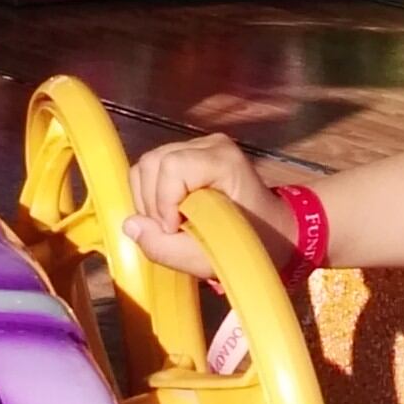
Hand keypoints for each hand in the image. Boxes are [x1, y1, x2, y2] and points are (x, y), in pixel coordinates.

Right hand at [126, 132, 280, 281]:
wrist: (273, 231)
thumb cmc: (249, 244)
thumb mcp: (207, 259)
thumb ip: (165, 247)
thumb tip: (129, 225)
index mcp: (223, 161)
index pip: (172, 167)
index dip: (163, 201)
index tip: (174, 230)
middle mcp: (210, 144)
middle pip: (153, 162)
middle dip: (152, 203)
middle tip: (169, 231)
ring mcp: (198, 146)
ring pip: (147, 165)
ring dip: (148, 200)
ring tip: (168, 224)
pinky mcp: (188, 154)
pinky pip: (152, 169)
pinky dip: (151, 195)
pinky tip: (168, 215)